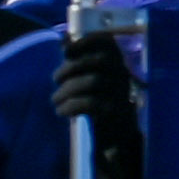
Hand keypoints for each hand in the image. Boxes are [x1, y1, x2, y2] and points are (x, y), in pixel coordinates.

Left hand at [54, 32, 141, 178]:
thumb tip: (64, 36)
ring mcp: (122, 95)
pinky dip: (71, 106)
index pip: (108, 43)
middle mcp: (123, 77)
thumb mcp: (88, 80)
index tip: (67, 50)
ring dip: (67, 90)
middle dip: (71, 68)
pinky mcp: (115, 115)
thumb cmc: (98, 105)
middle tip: (55, 80)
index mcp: (118, 65)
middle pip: (98, 62)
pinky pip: (91, 104)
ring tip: (56, 101)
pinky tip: (62, 112)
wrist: (115, 141)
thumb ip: (78, 60)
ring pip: (92, 82)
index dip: (87, 41)